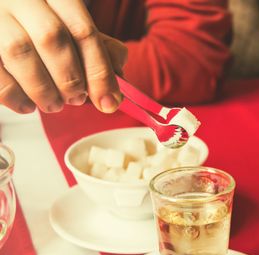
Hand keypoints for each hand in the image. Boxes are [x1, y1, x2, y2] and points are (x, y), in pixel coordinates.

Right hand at [0, 0, 126, 113]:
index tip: (110, 101)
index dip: (100, 72)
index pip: (84, 31)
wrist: (2, 15)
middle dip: (71, 79)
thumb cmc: (40, 27)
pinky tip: (27, 105)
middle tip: (77, 99)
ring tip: (54, 104)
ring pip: (19, 52)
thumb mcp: (73, 28)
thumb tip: (118, 78)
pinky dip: (14, 95)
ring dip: (43, 89)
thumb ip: (98, 49)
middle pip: (52, 38)